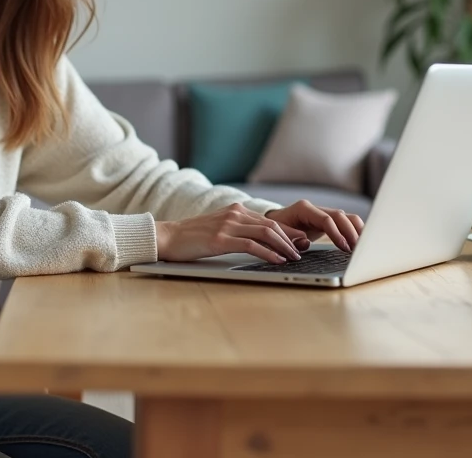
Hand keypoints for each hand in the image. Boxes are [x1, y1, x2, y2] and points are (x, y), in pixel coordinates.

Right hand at [155, 203, 308, 264]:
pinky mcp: (221, 239)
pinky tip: (277, 260)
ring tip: (295, 258)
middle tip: (303, 250)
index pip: (268, 220)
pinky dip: (268, 253)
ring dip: (284, 247)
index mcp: (236, 210)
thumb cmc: (192, 237)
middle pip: (272, 225)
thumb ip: (238, 230)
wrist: (168, 237)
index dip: (288, 231)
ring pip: (266, 233)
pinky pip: (252, 245)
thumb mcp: (219, 228)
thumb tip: (260, 242)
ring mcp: (228, 225)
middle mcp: (234, 214)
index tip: (300, 242)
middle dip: (291, 239)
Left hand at [265, 200, 363, 252]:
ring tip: (363, 247)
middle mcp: (316, 208)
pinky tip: (361, 242)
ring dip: (357, 231)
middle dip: (351, 232)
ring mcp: (323, 213)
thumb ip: (289, 238)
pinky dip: (355, 231)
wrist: (273, 222)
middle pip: (340, 216)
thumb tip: (305, 242)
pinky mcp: (328, 220)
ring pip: (346, 217)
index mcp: (303, 209)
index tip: (344, 247)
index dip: (337, 233)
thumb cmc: (274, 229)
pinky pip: (345, 222)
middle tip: (359, 249)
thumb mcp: (276, 234)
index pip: (326, 219)